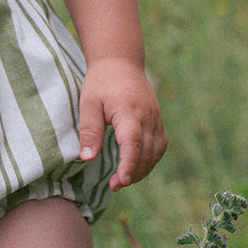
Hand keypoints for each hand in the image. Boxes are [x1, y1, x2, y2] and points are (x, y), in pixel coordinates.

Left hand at [78, 59, 166, 190]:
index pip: (133, 143)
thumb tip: (87, 158)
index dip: (129, 164)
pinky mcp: (158, 120)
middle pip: (146, 152)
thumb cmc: (101, 82)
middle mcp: (147, 116)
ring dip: (142, 169)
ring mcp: (156, 118)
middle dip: (132, 173)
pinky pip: (160, 145)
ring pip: (156, 152)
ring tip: (122, 180)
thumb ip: (89, 130)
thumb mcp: (88, 103)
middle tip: (114, 186)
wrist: (121, 62)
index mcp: (129, 111)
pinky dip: (150, 159)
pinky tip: (136, 166)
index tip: (121, 181)